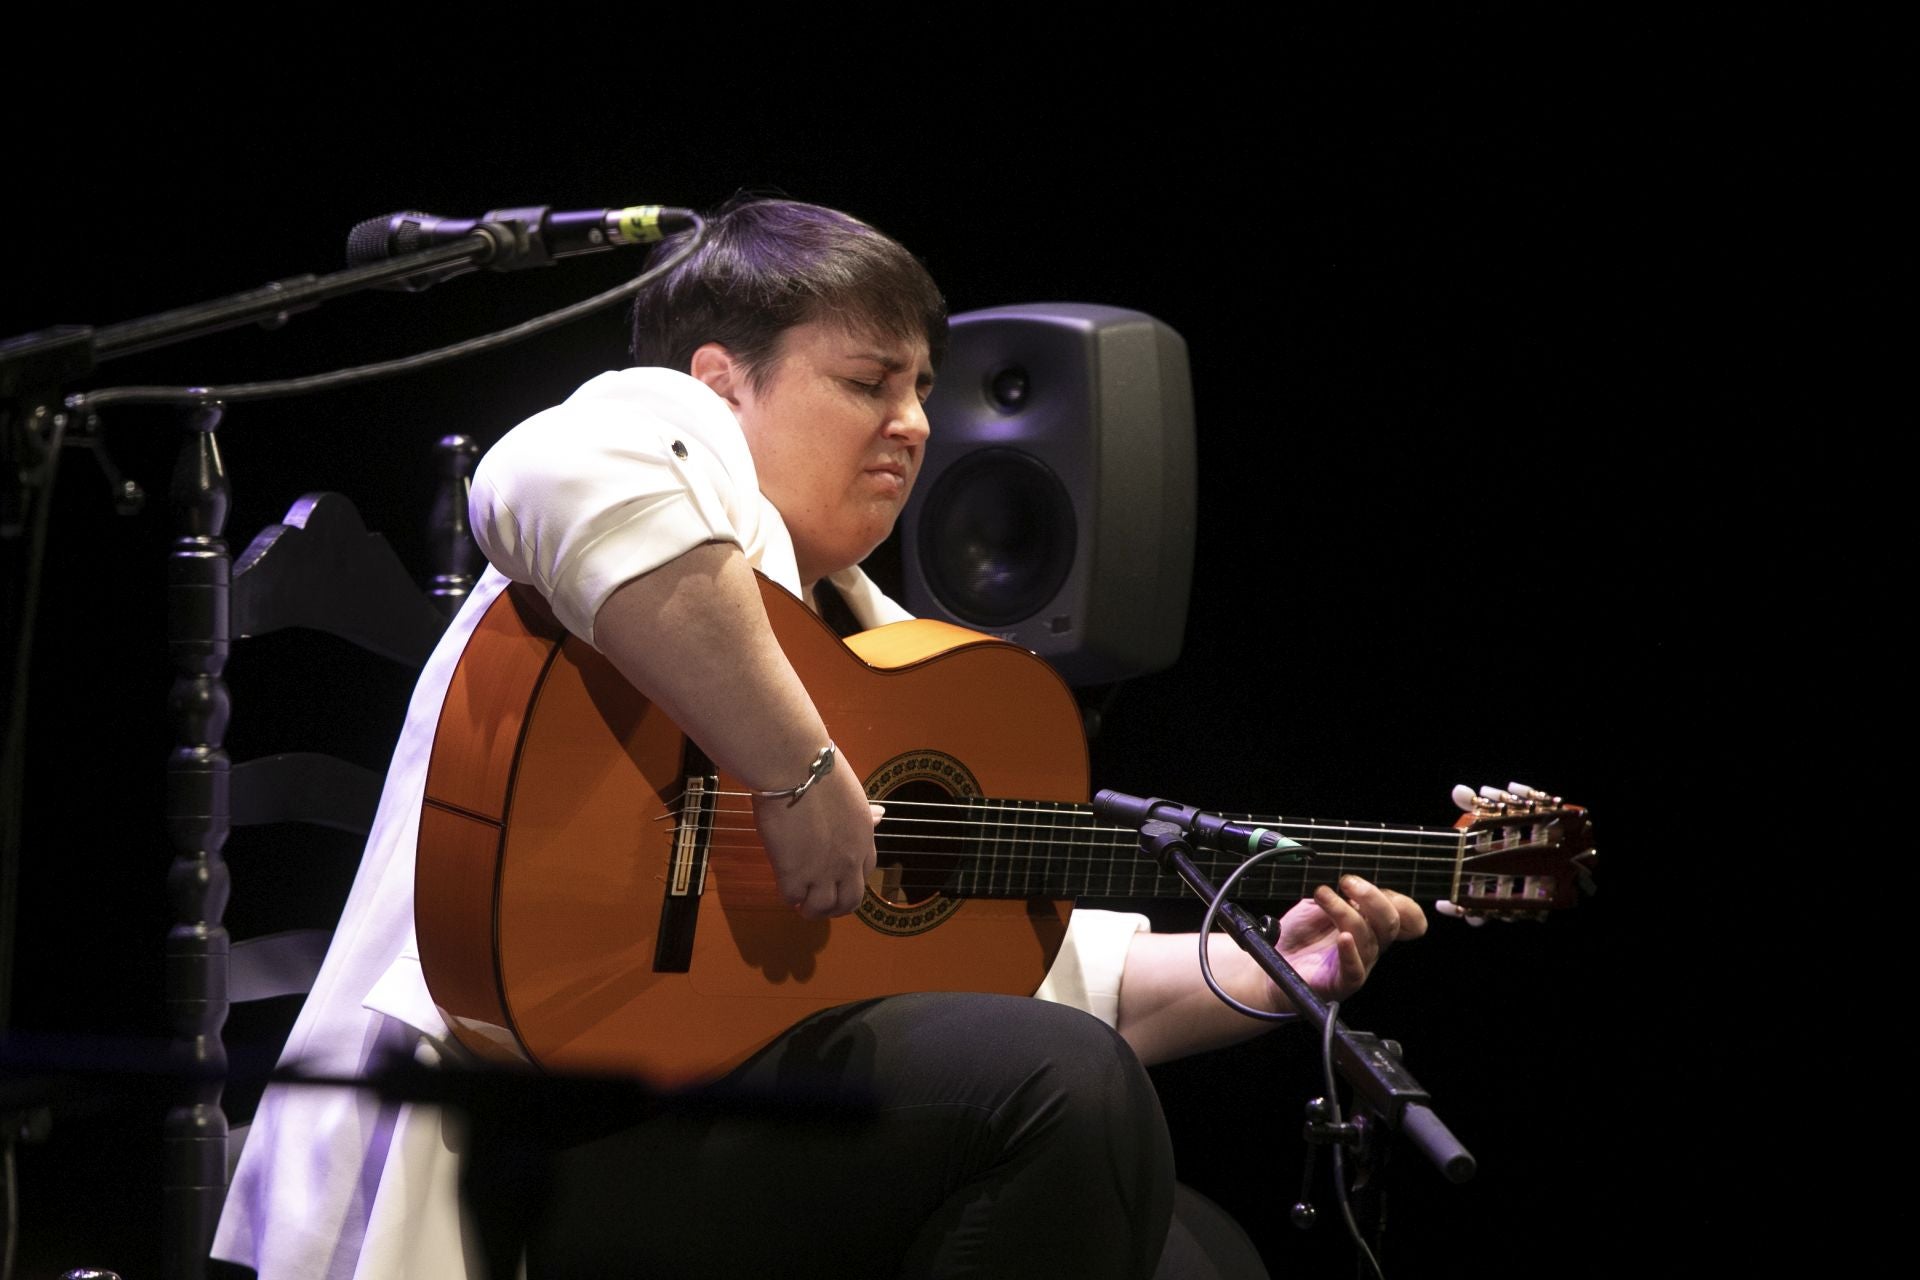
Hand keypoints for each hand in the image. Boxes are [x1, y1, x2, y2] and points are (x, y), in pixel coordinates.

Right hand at [750, 752, 880, 918]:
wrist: (797, 769)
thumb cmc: (821, 772)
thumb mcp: (852, 795)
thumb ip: (864, 813)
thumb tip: (882, 815)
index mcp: (863, 839)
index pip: (866, 872)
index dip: (852, 880)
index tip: (840, 880)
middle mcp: (848, 860)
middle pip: (849, 901)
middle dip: (836, 908)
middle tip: (821, 905)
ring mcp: (822, 870)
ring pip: (822, 908)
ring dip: (812, 909)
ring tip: (801, 903)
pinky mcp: (794, 873)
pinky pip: (793, 897)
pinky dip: (789, 895)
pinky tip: (784, 884)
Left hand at [1274, 875, 1427, 1001]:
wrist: (1274, 959)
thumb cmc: (1299, 933)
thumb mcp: (1318, 905)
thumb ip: (1338, 897)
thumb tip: (1352, 887)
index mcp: (1371, 923)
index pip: (1403, 913)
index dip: (1393, 897)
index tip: (1355, 882)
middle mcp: (1370, 943)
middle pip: (1390, 923)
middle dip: (1372, 897)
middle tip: (1346, 882)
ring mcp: (1359, 963)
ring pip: (1366, 938)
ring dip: (1344, 912)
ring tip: (1322, 895)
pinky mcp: (1342, 982)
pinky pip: (1355, 970)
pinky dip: (1350, 953)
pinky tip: (1343, 938)